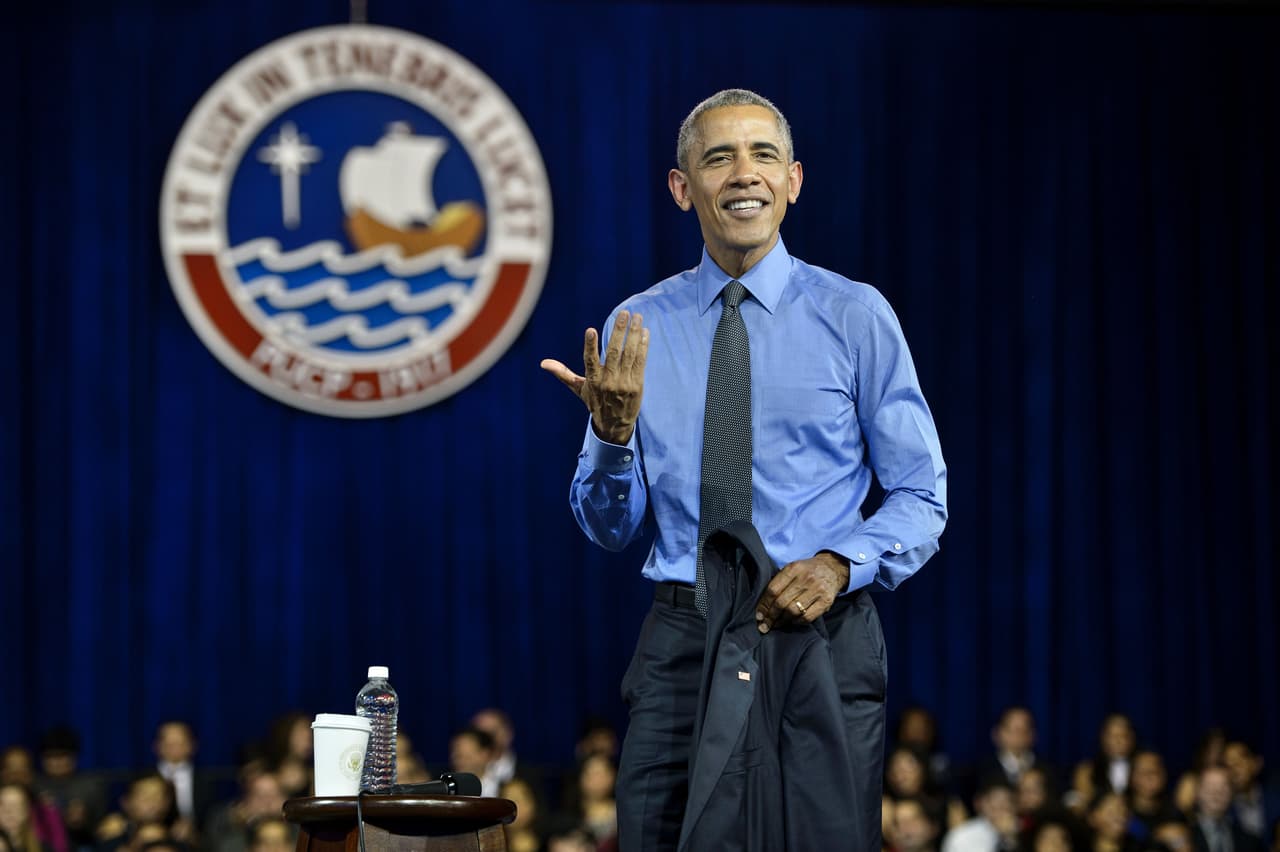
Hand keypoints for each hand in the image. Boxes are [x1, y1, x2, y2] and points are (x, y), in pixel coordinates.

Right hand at [541, 311, 649, 443]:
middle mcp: (608, 381)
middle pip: (614, 352)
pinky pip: (641, 361)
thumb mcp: (578, 389)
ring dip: (634, 334)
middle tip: (624, 313)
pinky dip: (643, 346)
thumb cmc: (595, 403)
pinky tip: (645, 333)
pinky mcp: (637, 384)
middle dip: (619, 331)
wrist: (615, 425)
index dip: (590, 345)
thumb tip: (543, 363)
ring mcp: (624, 382)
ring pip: (629, 354)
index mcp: (593, 380)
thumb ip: (563, 373)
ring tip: (637, 317)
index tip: (590, 330)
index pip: (590, 360)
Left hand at [755, 551, 850, 632]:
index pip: (773, 590)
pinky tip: (791, 622)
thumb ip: (780, 581)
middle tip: (764, 625)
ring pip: (793, 611)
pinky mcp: (826, 602)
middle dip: (770, 616)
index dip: (764, 605)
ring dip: (782, 621)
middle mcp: (806, 579)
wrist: (833, 568)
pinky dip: (796, 622)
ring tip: (776, 625)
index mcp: (794, 569)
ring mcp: (817, 590)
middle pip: (782, 602)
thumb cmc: (807, 570)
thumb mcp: (793, 568)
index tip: (759, 615)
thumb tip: (763, 604)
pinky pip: (807, 617)